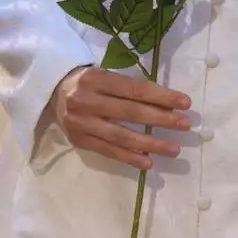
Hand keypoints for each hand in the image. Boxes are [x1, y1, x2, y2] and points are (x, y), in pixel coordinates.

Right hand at [51, 66, 191, 169]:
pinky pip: (108, 151)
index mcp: (96, 79)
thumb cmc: (89, 83)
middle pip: (130, 113)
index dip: (161, 96)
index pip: (135, 89)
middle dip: (161, 119)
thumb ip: (130, 88)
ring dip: (150, 143)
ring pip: (121, 136)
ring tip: (173, 148)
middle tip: (185, 125)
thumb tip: (168, 105)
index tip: (185, 103)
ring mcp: (81, 123)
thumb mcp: (106, 76)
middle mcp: (86, 100)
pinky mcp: (79, 140)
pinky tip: (148, 161)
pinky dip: (130, 157)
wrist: (52, 93)